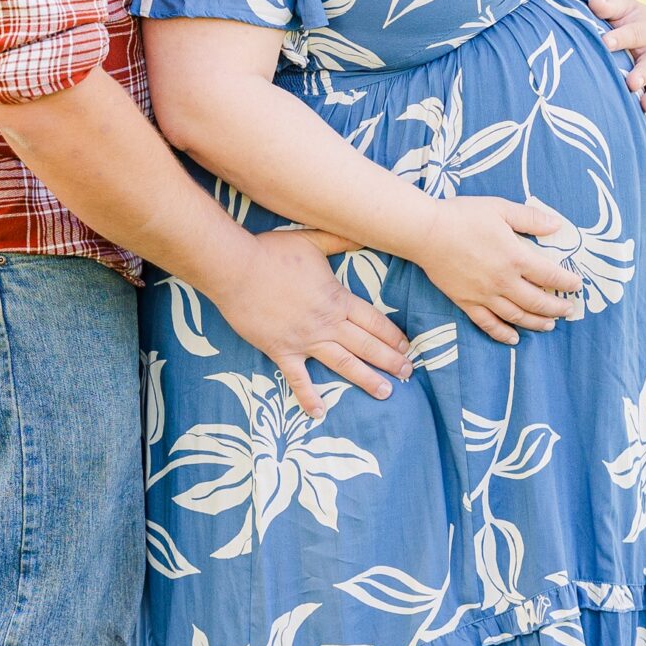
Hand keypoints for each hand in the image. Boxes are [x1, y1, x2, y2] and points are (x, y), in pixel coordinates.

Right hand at [227, 229, 412, 418]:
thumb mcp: (312, 240)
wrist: (237, 269)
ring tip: (386, 392)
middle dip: (390, 360)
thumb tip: (362, 232)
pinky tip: (320, 413)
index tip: (407, 347)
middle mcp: (327, 323)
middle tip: (408, 373)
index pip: (374, 321)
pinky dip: (308, 397)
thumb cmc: (273, 252)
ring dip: (367, 379)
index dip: (392, 335)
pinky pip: (298, 379)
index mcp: (337, 299)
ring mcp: (306, 340)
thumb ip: (339, 240)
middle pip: (367, 345)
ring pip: (344, 364)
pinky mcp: (282, 351)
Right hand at [412, 194, 584, 346]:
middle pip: (537, 301)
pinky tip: (514, 338)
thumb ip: (530, 218)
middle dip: (557, 307)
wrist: (426, 232)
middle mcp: (503, 281)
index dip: (566, 282)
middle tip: (569, 310)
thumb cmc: (463, 216)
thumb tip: (557, 225)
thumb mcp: (501, 208)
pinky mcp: (466, 302)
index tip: (576, 285)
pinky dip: (503, 334)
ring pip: (517, 316)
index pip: (550, 275)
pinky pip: (488, 323)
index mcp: (515, 257)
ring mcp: (484, 295)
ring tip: (549, 325)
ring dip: (536, 322)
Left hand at [590, 0, 645, 135]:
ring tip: (645, 107)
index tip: (604, 43)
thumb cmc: (621, 18)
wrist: (635, 29)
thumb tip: (595, 4)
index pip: (633, 33)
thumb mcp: (617, 6)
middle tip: (631, 83)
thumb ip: (607, 4)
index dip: (619, 38)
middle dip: (642, 73)